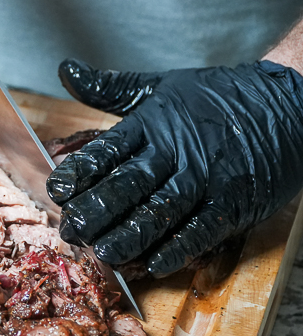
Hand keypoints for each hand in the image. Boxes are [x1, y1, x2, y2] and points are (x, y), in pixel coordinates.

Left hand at [46, 59, 302, 276]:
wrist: (289, 101)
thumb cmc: (216, 97)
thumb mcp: (159, 86)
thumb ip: (110, 88)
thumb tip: (66, 71)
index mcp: (152, 125)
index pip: (109, 150)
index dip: (81, 171)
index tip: (57, 190)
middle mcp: (177, 151)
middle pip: (129, 185)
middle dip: (97, 210)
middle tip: (72, 230)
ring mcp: (207, 177)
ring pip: (162, 211)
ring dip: (131, 234)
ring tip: (104, 253)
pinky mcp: (235, 201)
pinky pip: (203, 229)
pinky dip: (179, 248)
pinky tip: (155, 263)